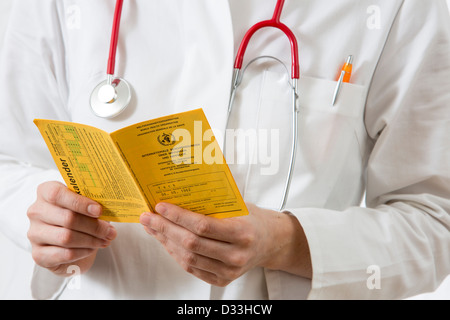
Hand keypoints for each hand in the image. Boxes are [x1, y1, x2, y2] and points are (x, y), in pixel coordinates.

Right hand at [27, 181, 116, 275]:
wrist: (71, 243)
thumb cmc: (80, 218)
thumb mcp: (87, 206)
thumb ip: (94, 203)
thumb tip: (111, 209)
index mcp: (46, 192)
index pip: (57, 194)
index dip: (80, 203)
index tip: (99, 211)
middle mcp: (36, 212)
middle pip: (67, 218)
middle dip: (94, 226)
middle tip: (110, 231)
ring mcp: (34, 234)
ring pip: (66, 237)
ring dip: (91, 240)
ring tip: (105, 240)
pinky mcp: (38, 254)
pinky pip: (64, 253)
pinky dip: (83, 252)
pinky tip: (91, 249)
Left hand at [140, 203, 310, 286]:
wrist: (271, 242)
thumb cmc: (252, 219)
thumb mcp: (239, 206)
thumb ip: (214, 204)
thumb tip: (178, 193)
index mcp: (242, 232)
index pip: (203, 226)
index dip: (178, 217)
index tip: (161, 206)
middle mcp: (236, 255)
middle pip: (191, 243)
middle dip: (164, 228)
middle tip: (148, 216)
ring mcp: (229, 271)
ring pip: (188, 258)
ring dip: (165, 242)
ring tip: (152, 228)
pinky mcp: (221, 280)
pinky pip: (192, 267)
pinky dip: (175, 253)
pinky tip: (165, 241)